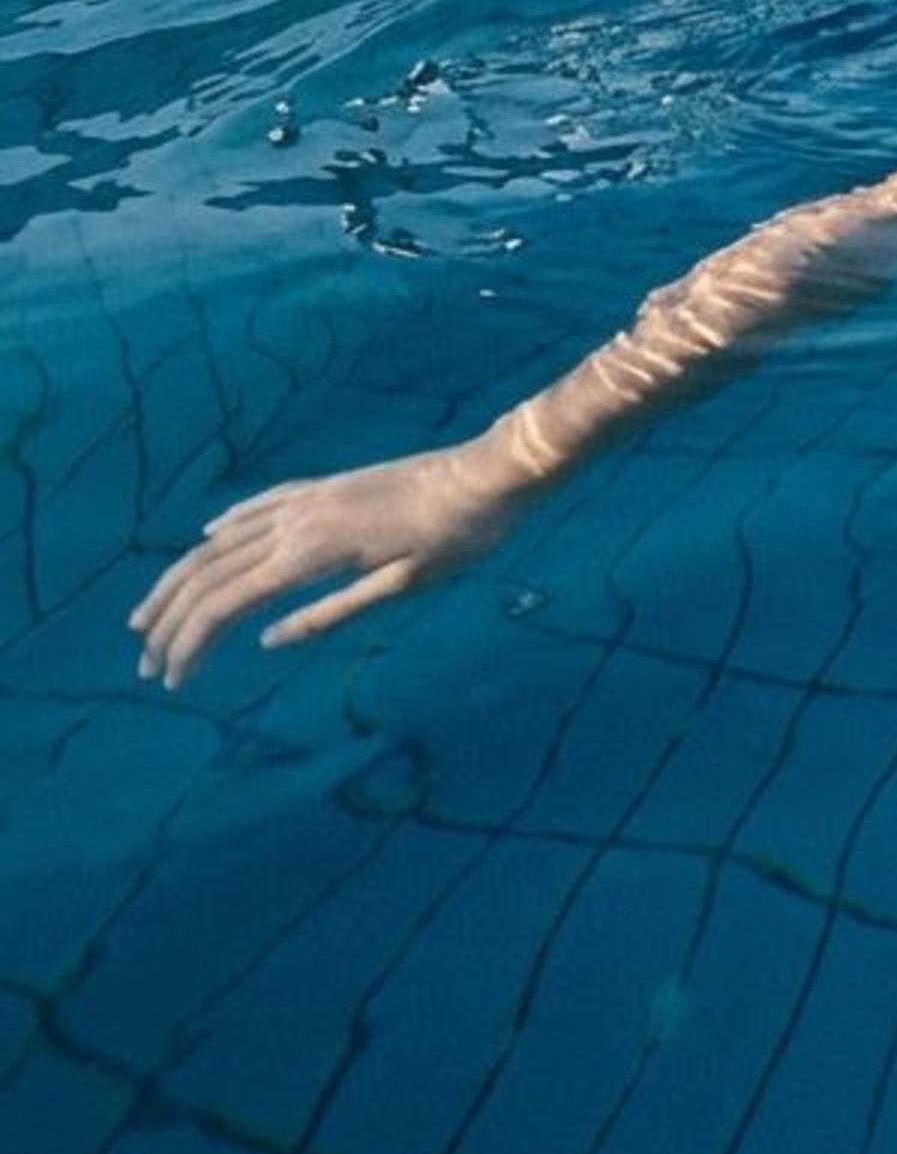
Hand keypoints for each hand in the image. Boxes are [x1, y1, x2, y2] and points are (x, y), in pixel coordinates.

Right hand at [129, 442, 528, 691]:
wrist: (491, 473)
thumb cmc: (459, 537)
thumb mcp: (402, 587)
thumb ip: (330, 614)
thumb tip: (267, 642)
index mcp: (311, 553)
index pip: (226, 605)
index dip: (190, 644)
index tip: (170, 680)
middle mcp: (297, 520)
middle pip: (209, 573)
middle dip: (171, 620)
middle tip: (148, 663)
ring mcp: (309, 498)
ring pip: (223, 541)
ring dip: (182, 579)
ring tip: (153, 613)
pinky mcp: (326, 486)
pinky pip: (259, 508)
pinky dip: (224, 530)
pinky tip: (207, 540)